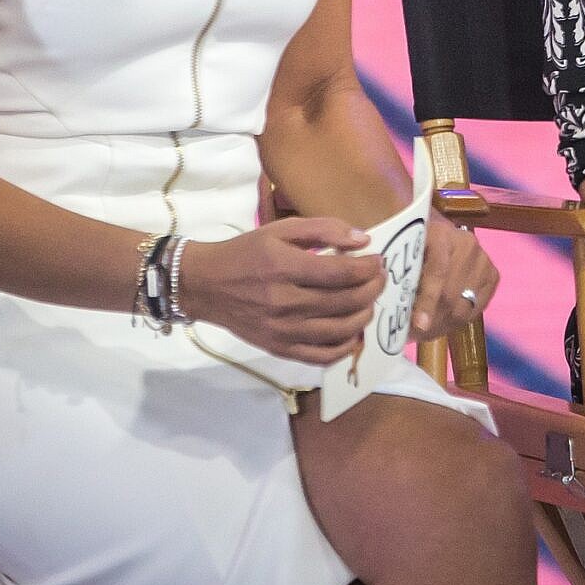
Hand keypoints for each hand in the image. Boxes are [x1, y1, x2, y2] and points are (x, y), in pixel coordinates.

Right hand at [181, 218, 383, 364]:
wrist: (206, 286)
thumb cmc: (246, 253)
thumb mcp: (281, 229)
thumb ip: (323, 229)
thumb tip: (362, 239)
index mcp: (284, 267)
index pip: (341, 272)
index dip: (368, 268)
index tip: (378, 260)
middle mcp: (284, 302)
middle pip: (345, 301)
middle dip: (372, 289)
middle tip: (379, 279)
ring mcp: (282, 330)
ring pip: (339, 330)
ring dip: (364, 315)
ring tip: (369, 302)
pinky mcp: (279, 349)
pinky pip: (322, 356)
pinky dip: (345, 346)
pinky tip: (353, 332)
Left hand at [411, 210, 498, 340]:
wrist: (436, 240)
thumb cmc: (412, 250)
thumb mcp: (400, 255)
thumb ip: (398, 277)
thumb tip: (395, 310)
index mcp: (440, 232)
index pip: (437, 271)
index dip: (428, 300)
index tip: (419, 325)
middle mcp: (466, 243)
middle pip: (451, 293)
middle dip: (432, 319)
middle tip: (414, 334)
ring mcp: (482, 259)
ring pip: (464, 306)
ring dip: (443, 324)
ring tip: (425, 331)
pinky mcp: (492, 275)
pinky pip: (476, 309)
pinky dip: (458, 321)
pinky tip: (443, 321)